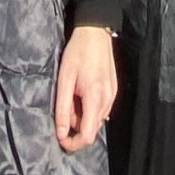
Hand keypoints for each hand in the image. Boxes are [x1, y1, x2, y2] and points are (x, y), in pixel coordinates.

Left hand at [55, 24, 116, 152]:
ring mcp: (112, 96)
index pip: (88, 136)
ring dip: (82, 116)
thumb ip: (62, 108)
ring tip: (72, 95)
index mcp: (96, 98)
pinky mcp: (113, 91)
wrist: (95, 31)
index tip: (61, 138)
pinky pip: (100, 110)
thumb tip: (61, 133)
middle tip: (64, 106)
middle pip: (92, 129)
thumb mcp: (64, 79)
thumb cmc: (78, 51)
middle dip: (75, 126)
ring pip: (96, 120)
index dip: (74, 143)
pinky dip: (88, 108)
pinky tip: (81, 92)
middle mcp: (108, 100)